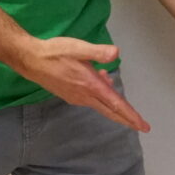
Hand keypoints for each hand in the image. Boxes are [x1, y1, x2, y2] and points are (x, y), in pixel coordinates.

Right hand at [16, 37, 149, 131]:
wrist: (30, 60)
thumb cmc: (55, 52)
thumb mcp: (78, 48)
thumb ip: (97, 52)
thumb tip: (115, 53)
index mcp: (91, 85)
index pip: (116, 104)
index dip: (131, 115)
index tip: (143, 126)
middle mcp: (85, 96)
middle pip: (111, 111)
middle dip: (128, 119)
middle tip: (142, 127)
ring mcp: (77, 97)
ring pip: (101, 105)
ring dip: (114, 105)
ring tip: (123, 100)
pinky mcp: (70, 95)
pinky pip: (92, 100)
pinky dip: (102, 96)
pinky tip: (102, 81)